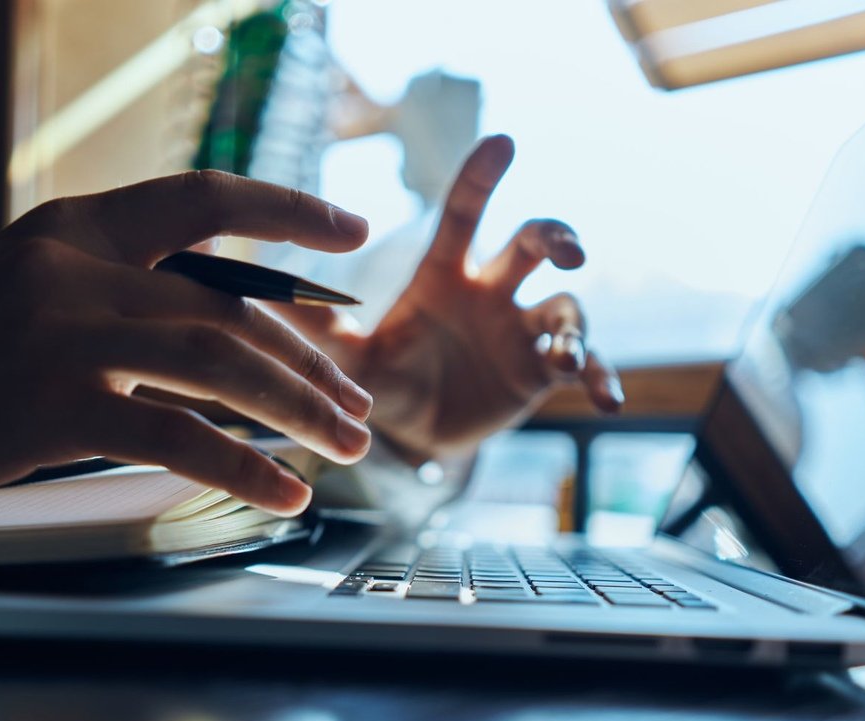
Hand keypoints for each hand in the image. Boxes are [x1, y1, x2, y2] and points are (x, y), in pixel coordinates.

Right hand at [0, 171, 373, 515]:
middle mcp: (78, 267)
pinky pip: (177, 435)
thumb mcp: (23, 295)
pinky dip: (244, 467)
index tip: (354, 233)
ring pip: (222, 367)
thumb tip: (206, 332)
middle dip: (312, 363)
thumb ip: (108, 296)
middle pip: (234, 310)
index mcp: (73, 228)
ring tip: (348, 447)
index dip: (288, 210)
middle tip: (357, 404)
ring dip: (301, 411)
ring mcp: (64, 332)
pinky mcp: (50, 404)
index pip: (204, 199)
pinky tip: (285, 492)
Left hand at [274, 135, 621, 462]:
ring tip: (567, 354)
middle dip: (554, 237)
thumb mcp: (350, 357)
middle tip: (565, 249)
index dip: (482, 176)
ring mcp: (522, 330)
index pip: (465, 213)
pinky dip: (601, 378)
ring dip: (573, 325)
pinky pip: (586, 367)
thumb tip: (257, 286)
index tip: (503, 142)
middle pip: (532, 244)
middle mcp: (491, 291)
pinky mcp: (543, 372)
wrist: (415, 433)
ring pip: (565, 306)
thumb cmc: (385, 379)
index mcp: (445, 274)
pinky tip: (608, 401)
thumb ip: (316, 326)